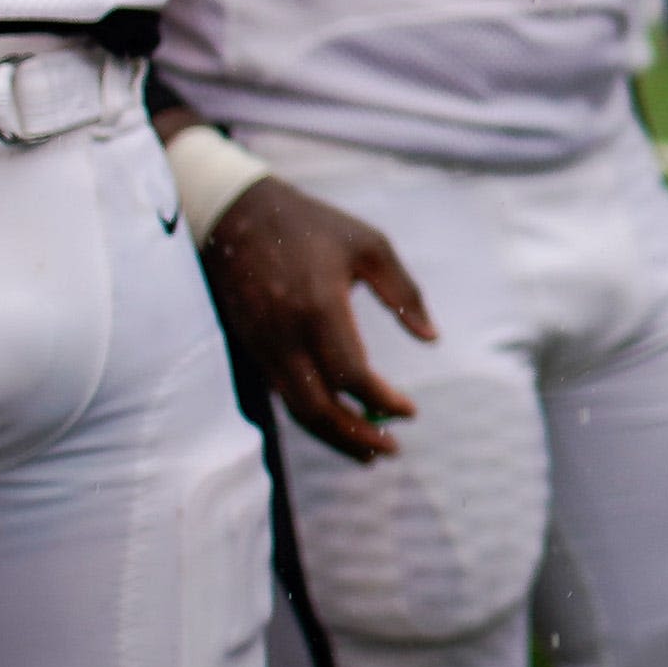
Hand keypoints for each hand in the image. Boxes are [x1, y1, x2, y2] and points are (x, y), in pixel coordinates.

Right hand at [200, 178, 429, 462]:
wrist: (235, 214)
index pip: (351, 374)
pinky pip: (281, 395)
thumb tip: (432, 338)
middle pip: (319, 407)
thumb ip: (404, 294)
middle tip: (391, 451)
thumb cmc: (312, 226)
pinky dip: (311, 417)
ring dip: (333, 438)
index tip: (411, 411)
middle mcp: (285, 333)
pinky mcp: (249, 348)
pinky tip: (338, 423)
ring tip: (369, 453)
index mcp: (319, 306)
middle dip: (357, 437)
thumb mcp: (370, 245)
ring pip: (296, 409)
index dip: (383, 401)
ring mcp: (262, 344)